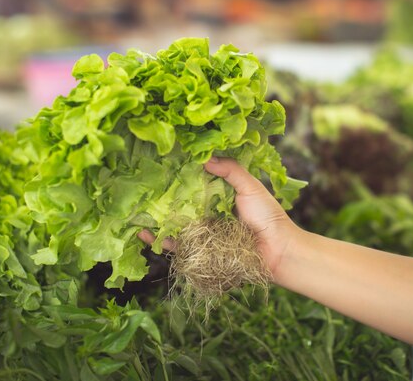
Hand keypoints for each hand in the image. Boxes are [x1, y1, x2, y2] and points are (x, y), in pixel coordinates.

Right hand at [139, 157, 300, 277]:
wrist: (279, 251)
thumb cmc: (268, 217)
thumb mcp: (250, 186)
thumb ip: (231, 170)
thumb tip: (205, 157)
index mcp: (219, 197)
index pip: (194, 185)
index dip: (178, 178)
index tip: (160, 168)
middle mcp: (208, 215)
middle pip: (179, 205)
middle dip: (160, 199)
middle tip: (140, 189)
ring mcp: (203, 234)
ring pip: (174, 225)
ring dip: (154, 220)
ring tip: (134, 213)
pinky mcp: (201, 253)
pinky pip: (178, 247)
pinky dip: (161, 242)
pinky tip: (145, 235)